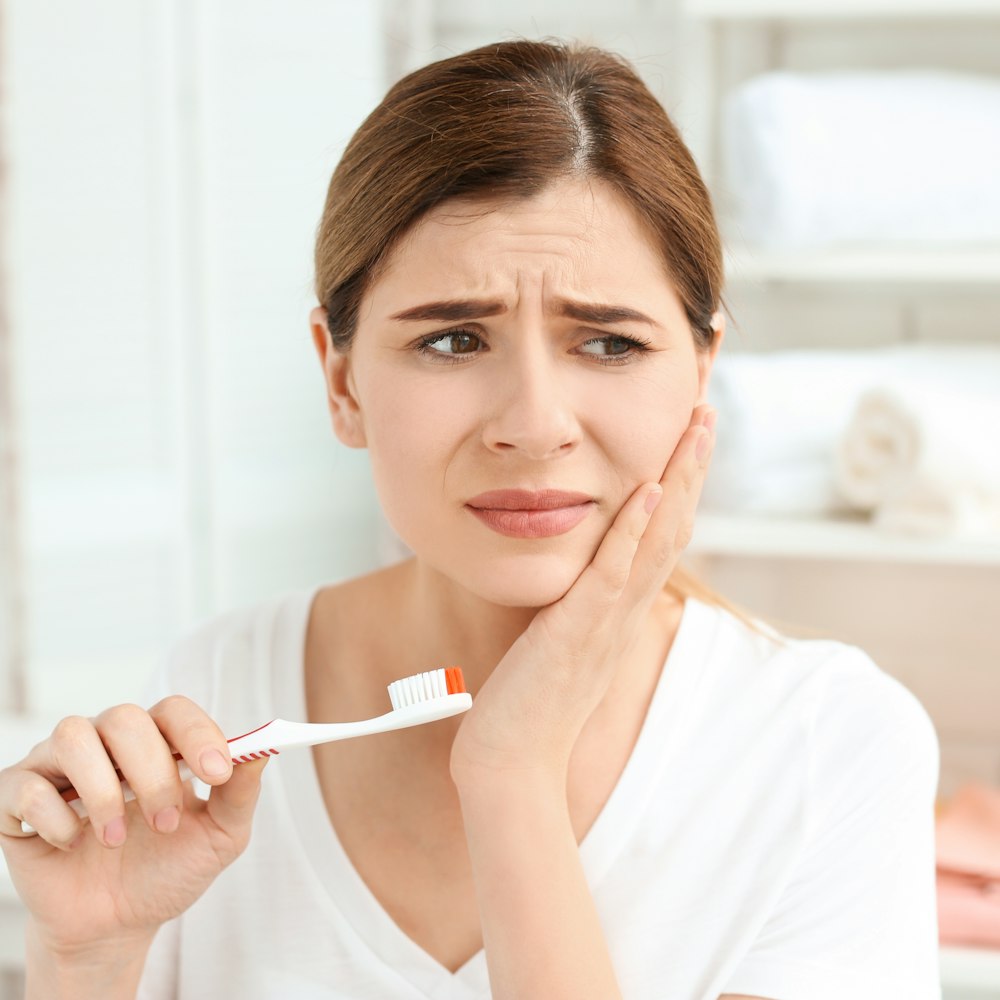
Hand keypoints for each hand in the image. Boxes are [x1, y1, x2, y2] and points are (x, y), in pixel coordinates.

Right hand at [0, 697, 266, 959]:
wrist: (114, 926)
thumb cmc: (167, 871)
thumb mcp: (218, 837)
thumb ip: (241, 793)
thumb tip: (265, 749)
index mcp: (156, 744)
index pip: (174, 710)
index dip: (197, 733)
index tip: (218, 772)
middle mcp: (105, 743)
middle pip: (125, 718)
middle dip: (152, 772)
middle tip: (166, 822)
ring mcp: (57, 766)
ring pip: (73, 735)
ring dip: (103, 790)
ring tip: (116, 839)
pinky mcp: (17, 796)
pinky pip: (28, 785)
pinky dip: (56, 818)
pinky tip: (73, 845)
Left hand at [449, 404, 715, 783]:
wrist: (511, 766)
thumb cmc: (528, 710)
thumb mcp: (559, 646)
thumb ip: (574, 610)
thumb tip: (575, 583)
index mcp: (619, 613)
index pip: (659, 538)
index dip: (678, 487)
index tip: (687, 440)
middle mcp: (623, 614)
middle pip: (673, 528)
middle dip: (690, 468)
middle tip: (705, 414)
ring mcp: (606, 623)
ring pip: (656, 541)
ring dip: (678, 481)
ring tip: (695, 430)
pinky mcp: (577, 633)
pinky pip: (612, 574)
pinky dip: (633, 530)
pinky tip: (647, 489)